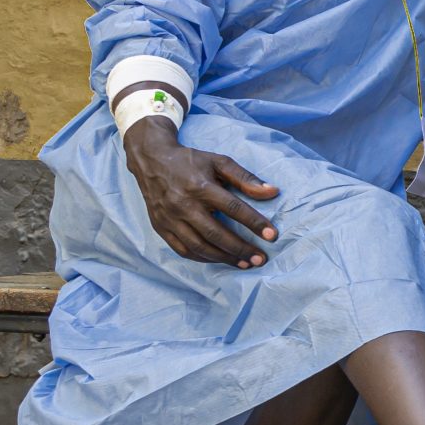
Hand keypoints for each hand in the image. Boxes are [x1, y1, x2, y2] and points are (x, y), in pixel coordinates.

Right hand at [123, 119, 280, 267]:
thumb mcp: (219, 162)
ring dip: (224, 258)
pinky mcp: (160, 227)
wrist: (151, 161)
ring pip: (199, 246)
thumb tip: (273, 192)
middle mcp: (183, 205)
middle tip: (260, 259)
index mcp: (200, 187)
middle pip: (216, 233)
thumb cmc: (190, 161)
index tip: (271, 235)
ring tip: (244, 264)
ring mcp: (170, 219)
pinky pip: (183, 250)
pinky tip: (219, 259)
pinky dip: (202, 258)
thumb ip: (246, 178)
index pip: (232, 208)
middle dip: (240, 249)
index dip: (254, 223)